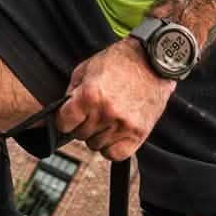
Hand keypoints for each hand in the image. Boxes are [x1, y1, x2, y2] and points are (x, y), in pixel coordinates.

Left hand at [55, 38, 175, 160]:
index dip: (64, 118)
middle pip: (79, 135)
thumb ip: (72, 92)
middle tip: (94, 111)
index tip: (70, 116)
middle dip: (82, 124)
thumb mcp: (86, 69)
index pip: (63, 124)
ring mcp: (123, 125)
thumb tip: (63, 111)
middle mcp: (106, 112)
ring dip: (98, 134)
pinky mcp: (138, 134)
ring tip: (108, 117)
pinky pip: (115, 154)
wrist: (152, 61)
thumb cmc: (120, 62)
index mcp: (90, 96)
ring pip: (96, 146)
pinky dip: (112, 147)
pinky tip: (114, 132)